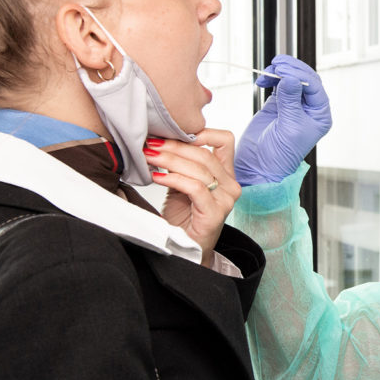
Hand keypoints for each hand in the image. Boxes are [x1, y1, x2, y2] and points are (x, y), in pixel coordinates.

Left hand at [141, 129, 240, 266]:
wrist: (185, 248)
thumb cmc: (184, 217)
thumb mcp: (183, 184)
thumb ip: (182, 165)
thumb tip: (161, 140)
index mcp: (226, 175)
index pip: (225, 141)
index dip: (203, 132)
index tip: (175, 132)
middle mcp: (230, 186)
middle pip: (205, 154)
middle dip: (174, 146)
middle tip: (151, 145)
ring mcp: (225, 200)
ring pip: (199, 169)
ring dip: (169, 160)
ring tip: (149, 157)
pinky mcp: (214, 213)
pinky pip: (195, 188)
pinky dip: (173, 179)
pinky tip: (157, 177)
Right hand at [234, 54, 330, 184]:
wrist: (260, 166)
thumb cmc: (280, 155)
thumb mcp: (289, 127)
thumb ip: (290, 101)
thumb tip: (291, 78)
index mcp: (320, 115)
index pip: (315, 87)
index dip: (300, 76)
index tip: (285, 71)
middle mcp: (310, 109)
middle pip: (304, 79)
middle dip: (291, 70)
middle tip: (277, 65)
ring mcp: (294, 105)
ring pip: (291, 79)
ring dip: (280, 72)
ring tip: (268, 72)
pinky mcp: (279, 104)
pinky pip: (279, 84)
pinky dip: (271, 78)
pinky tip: (264, 80)